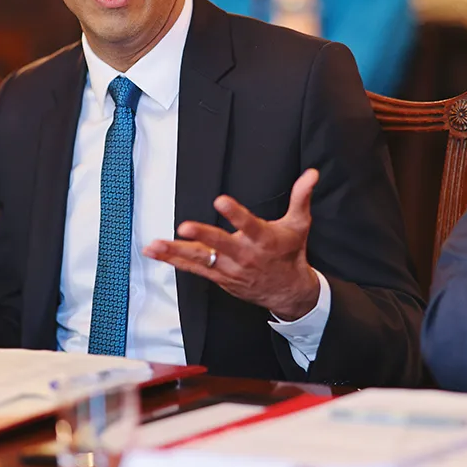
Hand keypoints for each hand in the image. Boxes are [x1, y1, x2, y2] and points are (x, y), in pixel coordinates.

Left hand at [145, 169, 321, 320]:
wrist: (288, 291)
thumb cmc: (291, 253)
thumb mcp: (299, 224)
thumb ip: (301, 197)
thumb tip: (311, 174)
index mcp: (264, 239)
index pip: (249, 225)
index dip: (235, 214)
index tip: (221, 201)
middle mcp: (244, 255)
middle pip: (221, 244)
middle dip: (203, 236)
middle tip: (184, 227)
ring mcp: (229, 269)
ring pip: (201, 259)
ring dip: (176, 252)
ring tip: (154, 245)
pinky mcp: (219, 277)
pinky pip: (194, 269)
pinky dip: (174, 260)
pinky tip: (156, 252)